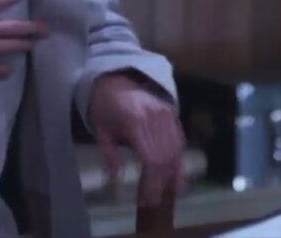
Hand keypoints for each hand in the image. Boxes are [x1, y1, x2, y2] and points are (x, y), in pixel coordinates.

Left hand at [90, 73, 185, 205]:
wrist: (117, 80)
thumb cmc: (105, 108)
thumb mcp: (101, 131)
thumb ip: (110, 155)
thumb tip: (116, 179)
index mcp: (135, 121)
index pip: (150, 159)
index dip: (151, 182)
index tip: (146, 199)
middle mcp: (155, 118)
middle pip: (165, 158)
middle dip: (161, 183)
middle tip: (154, 201)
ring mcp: (167, 114)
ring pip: (176, 151)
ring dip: (173, 175)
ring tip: (167, 194)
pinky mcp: (173, 114)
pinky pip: (180, 141)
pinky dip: (179, 160)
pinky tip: (176, 177)